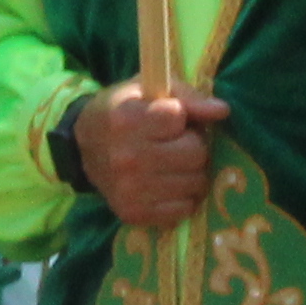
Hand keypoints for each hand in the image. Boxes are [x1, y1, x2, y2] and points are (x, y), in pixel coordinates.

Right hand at [70, 86, 229, 228]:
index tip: (166, 120)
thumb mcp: (148, 91)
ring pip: (196, 182)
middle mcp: (125, 157)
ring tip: (173, 164)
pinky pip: (185, 209)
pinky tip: (167, 184)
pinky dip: (182, 196)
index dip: (179, 117)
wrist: (83, 148)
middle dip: (192, 145)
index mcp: (125, 119)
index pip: (178, 117)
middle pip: (195, 153)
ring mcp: (129, 189)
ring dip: (191, 172)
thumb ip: (188, 97)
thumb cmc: (123, 112)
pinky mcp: (134, 213)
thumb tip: (222, 110)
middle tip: (176, 144)